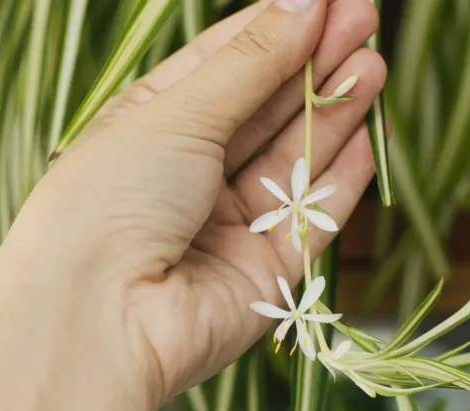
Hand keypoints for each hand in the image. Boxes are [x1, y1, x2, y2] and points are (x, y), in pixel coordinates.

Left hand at [0, 0, 384, 401]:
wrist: (97, 319)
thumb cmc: (109, 201)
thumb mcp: (175, 114)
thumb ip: (249, 63)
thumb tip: (306, 2)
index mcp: (147, 130)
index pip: (221, 66)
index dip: (275, 29)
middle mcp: (186, 177)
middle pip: (263, 109)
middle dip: (313, 63)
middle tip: (365, 17)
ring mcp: (225, 227)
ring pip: (292, 159)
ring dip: (334, 111)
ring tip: (373, 62)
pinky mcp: (262, 274)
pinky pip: (312, 218)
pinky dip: (342, 177)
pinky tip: (371, 133)